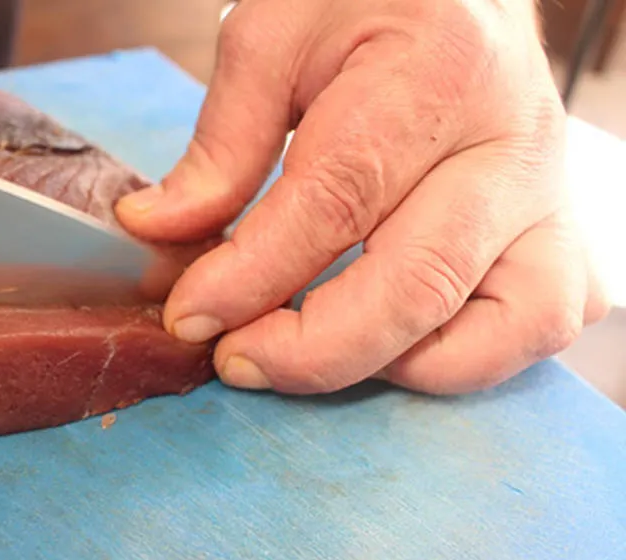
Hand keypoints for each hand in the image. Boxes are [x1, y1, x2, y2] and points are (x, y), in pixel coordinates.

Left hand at [116, 0, 610, 394]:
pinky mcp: (561, 233)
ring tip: (314, 351)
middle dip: (312, 349)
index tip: (190, 315)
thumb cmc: (368, 3)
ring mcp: (547, 197)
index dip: (252, 276)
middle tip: (236, 358)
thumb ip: (221, 142)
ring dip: (394, 365)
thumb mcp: (275, 36)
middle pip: (419, 283)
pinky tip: (395, 343)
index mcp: (435, 73)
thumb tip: (156, 228)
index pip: (337, 200)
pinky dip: (468, 358)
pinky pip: (537, 325)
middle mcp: (511, 144)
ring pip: (506, 325)